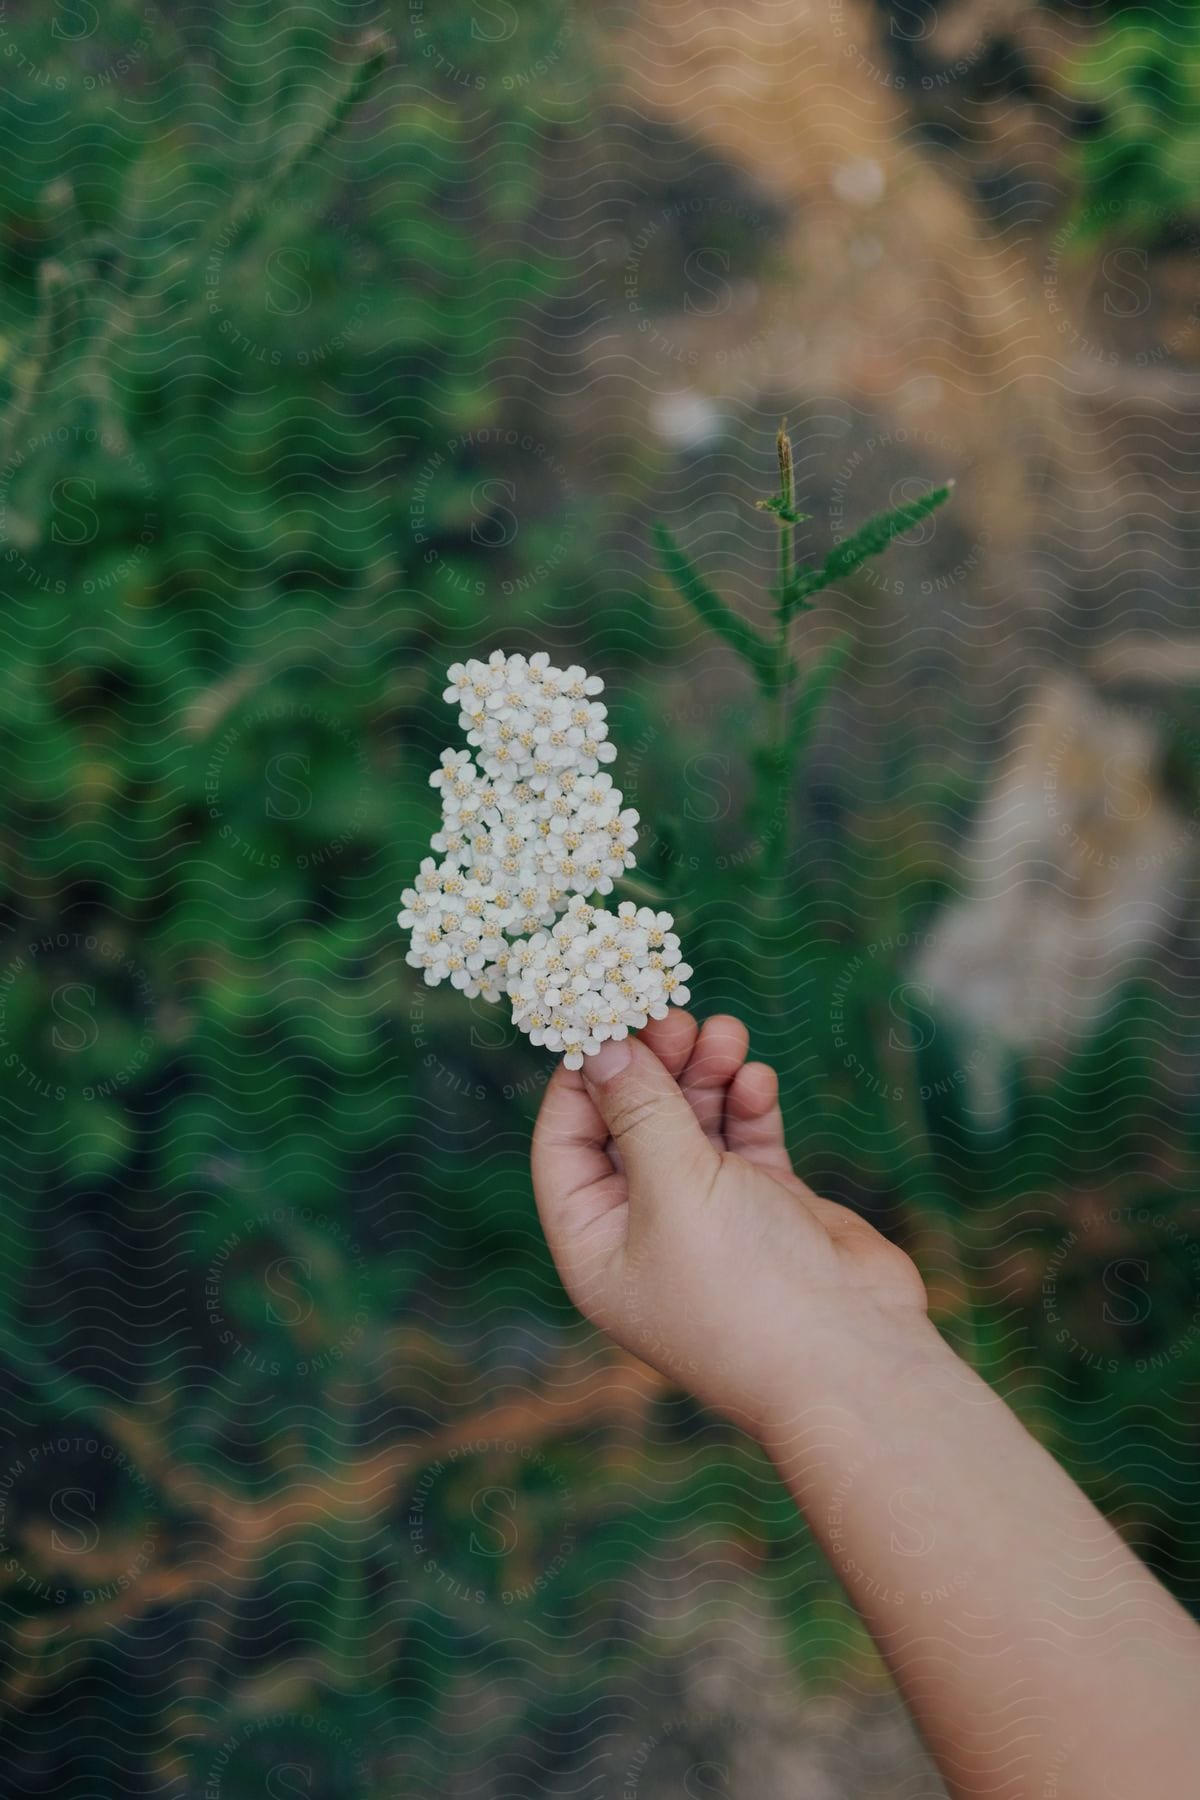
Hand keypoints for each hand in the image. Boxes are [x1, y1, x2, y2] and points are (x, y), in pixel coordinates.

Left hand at [531, 1010, 927, 1439]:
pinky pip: (744, 1139)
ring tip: (728, 1033)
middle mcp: (645, 1230)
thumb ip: (639, 1111)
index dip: (582, 1080)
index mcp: (596, 1243)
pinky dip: (747, 1105)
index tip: (607, 1018)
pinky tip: (757, 1080)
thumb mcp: (675, 1187)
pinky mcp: (768, 1208)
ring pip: (691, 1124)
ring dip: (705, 1074)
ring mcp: (709, 1219)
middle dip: (654, 1066)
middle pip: (629, 1124)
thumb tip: (603, 1048)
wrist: (854, 1359)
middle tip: (678, 1016)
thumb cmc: (746, 1287)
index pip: (564, 1144)